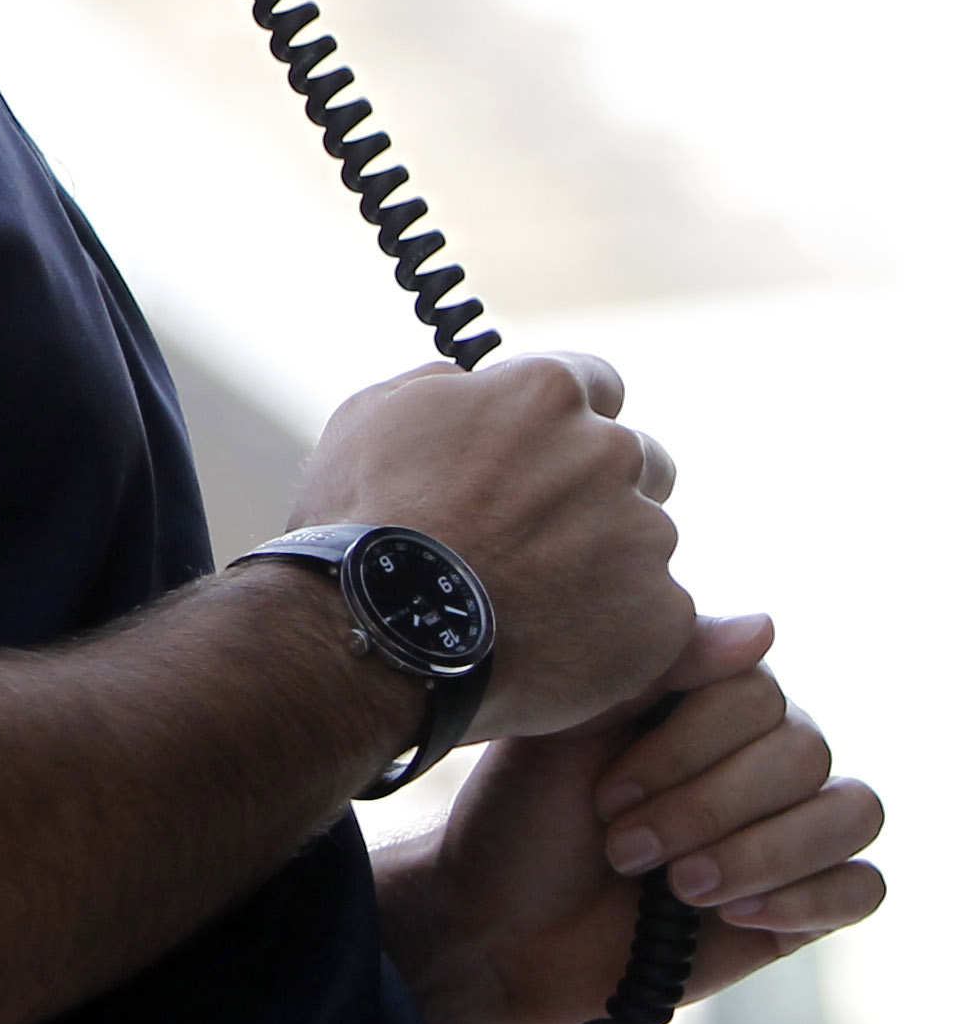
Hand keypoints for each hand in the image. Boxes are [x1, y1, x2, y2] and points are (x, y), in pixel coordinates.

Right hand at [291, 348, 686, 736]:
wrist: (377, 636)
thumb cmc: (360, 524)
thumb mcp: (369, 420)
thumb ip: (438, 387)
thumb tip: (469, 382)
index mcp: (545, 393)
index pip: (597, 384)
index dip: (563, 424)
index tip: (537, 457)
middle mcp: (610, 452)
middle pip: (638, 461)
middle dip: (598, 490)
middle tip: (534, 536)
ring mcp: (645, 534)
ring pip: (645, 540)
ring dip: (605, 560)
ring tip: (530, 599)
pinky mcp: (662, 612)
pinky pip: (653, 613)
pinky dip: (613, 627)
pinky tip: (549, 641)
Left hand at [386, 611, 889, 1023]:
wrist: (495, 929)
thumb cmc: (518, 822)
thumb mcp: (565, 733)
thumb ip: (657, 671)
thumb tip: (765, 627)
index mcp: (700, 701)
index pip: (757, 694)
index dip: (686, 748)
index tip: (605, 795)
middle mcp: (755, 756)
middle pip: (806, 752)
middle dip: (707, 807)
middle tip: (623, 848)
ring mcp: (783, 830)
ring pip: (852, 813)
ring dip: (761, 852)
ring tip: (679, 887)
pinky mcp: (801, 905)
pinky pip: (864, 888)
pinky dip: (808, 898)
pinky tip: (733, 914)